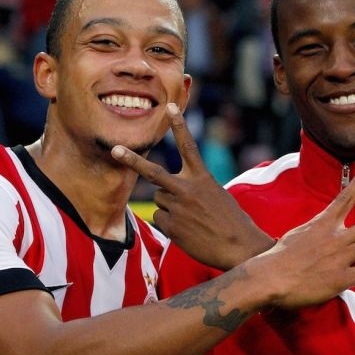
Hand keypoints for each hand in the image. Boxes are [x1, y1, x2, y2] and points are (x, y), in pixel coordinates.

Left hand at [112, 103, 273, 269]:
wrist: (240, 247)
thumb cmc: (231, 222)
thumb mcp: (216, 195)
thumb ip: (193, 188)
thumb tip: (167, 194)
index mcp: (203, 178)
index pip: (188, 146)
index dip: (179, 125)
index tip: (170, 107)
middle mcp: (188, 189)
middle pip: (153, 172)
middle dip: (131, 160)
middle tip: (115, 150)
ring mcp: (178, 208)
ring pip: (159, 200)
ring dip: (169, 207)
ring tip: (191, 219)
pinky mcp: (172, 226)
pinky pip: (160, 220)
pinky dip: (171, 225)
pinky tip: (188, 231)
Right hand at [248, 165, 354, 308]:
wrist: (270, 278)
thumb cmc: (279, 258)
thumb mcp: (298, 236)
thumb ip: (317, 233)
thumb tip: (328, 238)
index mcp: (323, 224)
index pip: (344, 199)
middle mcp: (336, 237)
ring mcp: (341, 257)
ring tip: (334, 266)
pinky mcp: (342, 277)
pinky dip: (353, 277)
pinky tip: (336, 280)